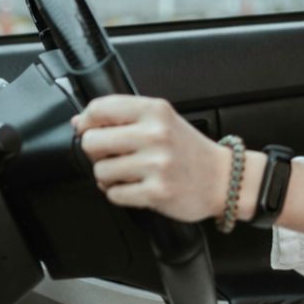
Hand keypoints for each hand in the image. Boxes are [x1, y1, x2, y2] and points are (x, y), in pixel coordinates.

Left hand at [73, 95, 230, 222]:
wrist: (224, 179)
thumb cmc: (190, 150)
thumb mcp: (163, 121)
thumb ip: (124, 117)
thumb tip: (79, 122)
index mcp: (156, 110)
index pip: (99, 108)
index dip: (87, 122)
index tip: (90, 130)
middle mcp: (156, 134)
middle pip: (92, 141)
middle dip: (96, 153)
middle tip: (113, 156)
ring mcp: (157, 164)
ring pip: (100, 171)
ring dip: (109, 177)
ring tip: (130, 174)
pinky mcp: (156, 192)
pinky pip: (114, 195)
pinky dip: (121, 194)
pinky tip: (138, 187)